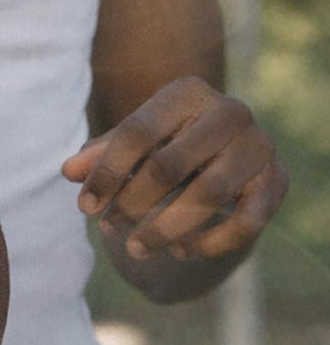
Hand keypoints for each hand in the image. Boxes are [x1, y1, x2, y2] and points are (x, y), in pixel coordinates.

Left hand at [61, 76, 287, 260]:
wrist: (223, 157)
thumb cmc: (163, 145)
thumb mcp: (129, 146)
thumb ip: (99, 156)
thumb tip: (69, 171)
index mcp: (186, 93)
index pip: (136, 133)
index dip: (106, 173)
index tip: (84, 207)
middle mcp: (229, 112)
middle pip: (169, 166)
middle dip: (131, 203)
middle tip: (108, 228)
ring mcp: (258, 146)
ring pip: (207, 196)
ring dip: (164, 229)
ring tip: (135, 248)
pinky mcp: (276, 182)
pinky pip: (245, 223)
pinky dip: (208, 243)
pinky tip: (178, 252)